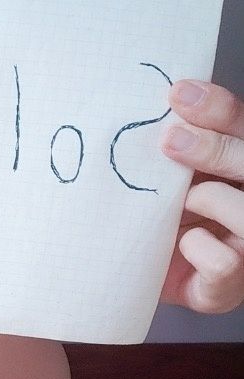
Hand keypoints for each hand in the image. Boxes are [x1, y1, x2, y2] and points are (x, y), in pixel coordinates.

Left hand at [159, 79, 243, 313]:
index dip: (215, 108)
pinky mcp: (231, 285)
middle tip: (169, 140)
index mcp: (235, 168)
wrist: (144, 284)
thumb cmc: (160, 227)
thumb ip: (169, 152)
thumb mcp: (163, 182)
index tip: (178, 93)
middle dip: (210, 147)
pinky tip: (183, 244)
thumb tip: (153, 106)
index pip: (240, 126)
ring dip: (206, 198)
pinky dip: (198, 249)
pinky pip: (225, 261)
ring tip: (182, 203)